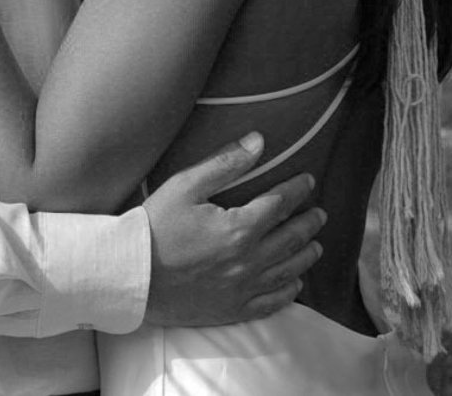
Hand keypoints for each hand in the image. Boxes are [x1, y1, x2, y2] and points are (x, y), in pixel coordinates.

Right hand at [140, 134, 325, 327]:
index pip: (280, 204)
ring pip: (288, 271)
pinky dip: (288, 292)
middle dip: (309, 224)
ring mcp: (242, 289)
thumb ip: (225, 163)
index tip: (309, 181)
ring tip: (316, 246)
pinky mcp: (232, 310)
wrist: (131, 277)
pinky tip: (295, 284)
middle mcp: (248, 261)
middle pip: (291, 239)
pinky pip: (271, 303)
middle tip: (320, 214)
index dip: (298, 190)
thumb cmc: (154, 228)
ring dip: (306, 256)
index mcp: (238, 228)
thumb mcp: (185, 185)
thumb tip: (258, 141)